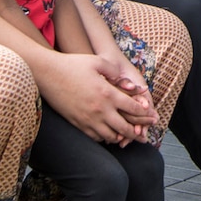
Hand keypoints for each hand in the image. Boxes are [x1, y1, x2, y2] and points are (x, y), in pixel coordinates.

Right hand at [37, 51, 157, 145]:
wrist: (47, 74)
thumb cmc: (73, 65)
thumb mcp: (97, 62)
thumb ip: (115, 71)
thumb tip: (129, 84)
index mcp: (107, 93)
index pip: (133, 108)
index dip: (145, 113)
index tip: (152, 116)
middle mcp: (100, 110)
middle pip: (125, 128)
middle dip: (137, 133)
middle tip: (144, 137)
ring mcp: (88, 119)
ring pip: (110, 136)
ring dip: (121, 137)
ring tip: (127, 137)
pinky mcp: (77, 124)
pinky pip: (95, 137)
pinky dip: (104, 138)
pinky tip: (108, 135)